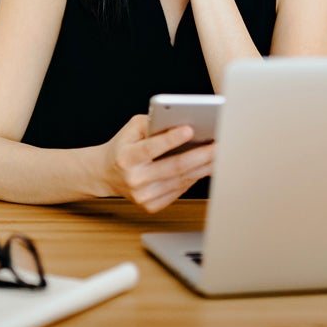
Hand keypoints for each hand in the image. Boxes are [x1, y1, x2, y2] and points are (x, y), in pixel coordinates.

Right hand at [99, 115, 214, 212]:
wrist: (106, 175)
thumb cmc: (124, 146)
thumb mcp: (131, 129)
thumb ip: (153, 122)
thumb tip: (181, 120)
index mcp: (126, 157)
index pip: (151, 148)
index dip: (171, 139)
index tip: (190, 129)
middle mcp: (134, 179)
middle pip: (174, 167)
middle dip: (201, 155)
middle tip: (220, 144)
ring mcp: (143, 196)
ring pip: (182, 180)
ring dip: (204, 167)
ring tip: (221, 154)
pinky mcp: (151, 206)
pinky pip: (179, 190)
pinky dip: (194, 177)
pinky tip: (207, 166)